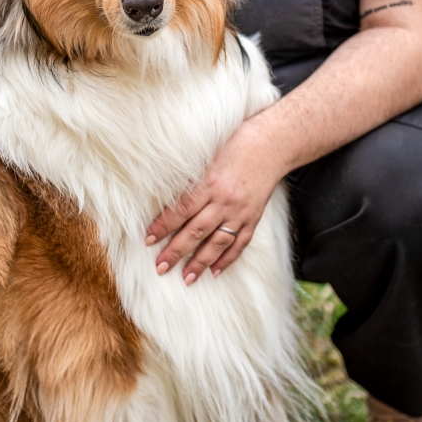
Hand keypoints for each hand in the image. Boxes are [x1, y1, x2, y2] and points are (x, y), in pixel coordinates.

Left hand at [145, 113, 284, 284]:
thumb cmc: (236, 143)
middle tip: (160, 267)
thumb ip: (190, 176)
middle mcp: (225, 201)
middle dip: (176, 251)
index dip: (163, 226)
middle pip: (196, 231)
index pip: (181, 210)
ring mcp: (240, 212)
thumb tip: (165, 192)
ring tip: (186, 278)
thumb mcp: (208, 154)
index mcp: (210, 183)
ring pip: (217, 243)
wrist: (272, 144)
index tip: (148, 240)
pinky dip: (227, 259)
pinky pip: (240, 243)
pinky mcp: (253, 218)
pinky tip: (215, 271)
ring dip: (200, 262)